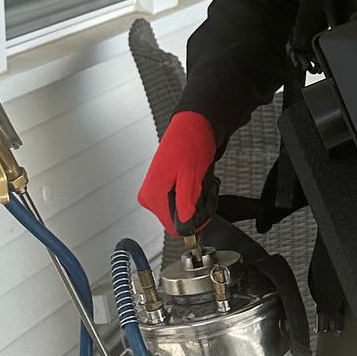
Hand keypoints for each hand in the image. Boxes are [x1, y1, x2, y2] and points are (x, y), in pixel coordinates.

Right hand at [138, 110, 217, 233]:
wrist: (195, 125)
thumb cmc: (191, 145)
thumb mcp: (191, 179)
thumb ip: (186, 207)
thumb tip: (185, 230)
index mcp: (152, 196)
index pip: (176, 229)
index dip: (196, 221)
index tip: (204, 203)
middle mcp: (151, 196)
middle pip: (180, 222)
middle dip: (198, 210)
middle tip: (205, 189)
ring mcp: (157, 192)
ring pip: (184, 213)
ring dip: (199, 202)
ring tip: (202, 182)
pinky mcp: (166, 187)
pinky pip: (184, 203)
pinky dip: (196, 195)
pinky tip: (198, 180)